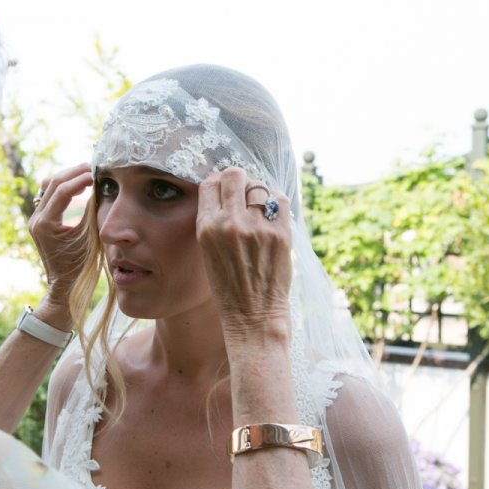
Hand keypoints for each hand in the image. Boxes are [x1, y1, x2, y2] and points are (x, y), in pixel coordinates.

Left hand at [28, 163, 93, 304]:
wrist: (63, 287)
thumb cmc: (79, 267)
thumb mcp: (88, 239)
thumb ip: (90, 213)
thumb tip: (98, 189)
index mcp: (45, 224)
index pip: (62, 191)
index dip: (80, 179)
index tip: (97, 173)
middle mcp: (35, 219)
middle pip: (52, 183)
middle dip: (74, 173)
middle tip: (93, 167)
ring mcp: (35, 219)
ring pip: (48, 186)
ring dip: (68, 177)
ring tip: (87, 173)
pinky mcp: (39, 221)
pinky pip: (48, 195)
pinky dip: (63, 187)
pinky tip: (78, 186)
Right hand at [196, 168, 292, 348]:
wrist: (252, 314)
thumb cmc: (228, 285)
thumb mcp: (208, 251)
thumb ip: (213, 221)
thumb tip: (225, 192)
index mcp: (207, 228)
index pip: (209, 183)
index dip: (217, 182)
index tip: (224, 189)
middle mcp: (231, 223)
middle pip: (234, 175)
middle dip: (238, 179)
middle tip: (242, 192)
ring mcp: (257, 227)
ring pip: (259, 185)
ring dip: (258, 191)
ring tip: (259, 206)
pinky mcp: (281, 233)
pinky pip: (280, 199)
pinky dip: (277, 201)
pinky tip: (273, 213)